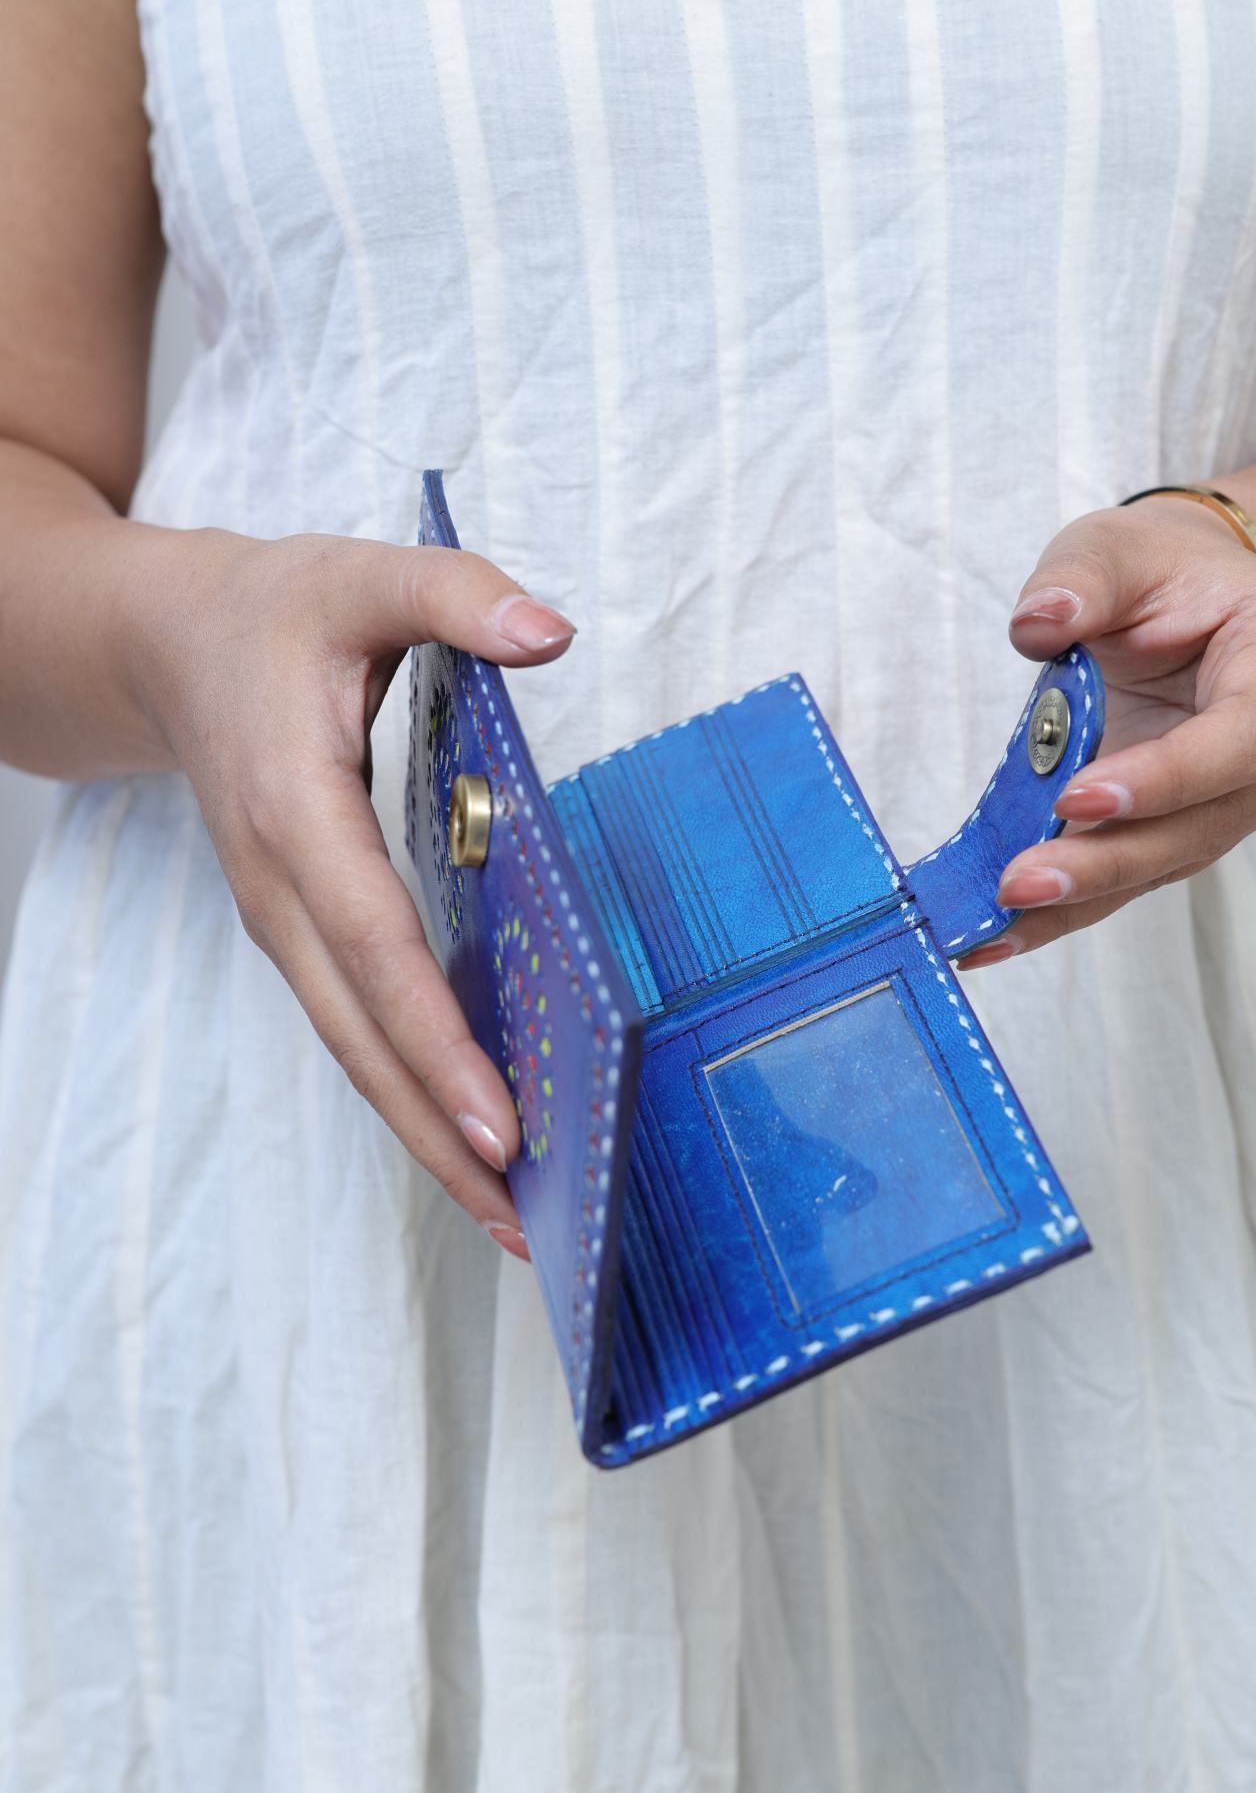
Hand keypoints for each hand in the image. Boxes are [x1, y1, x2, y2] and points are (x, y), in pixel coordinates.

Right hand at [130, 525, 578, 1251]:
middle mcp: (281, 889)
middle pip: (361, 1036)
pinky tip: (468, 1133)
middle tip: (523, 1215)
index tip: (498, 1122)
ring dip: (424, 1134)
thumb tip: (549, 631)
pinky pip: (356, 1026)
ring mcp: (284, 922)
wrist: (168, 645)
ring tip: (511, 1213)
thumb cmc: (269, 614)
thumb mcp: (359, 578)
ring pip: (354, 1049)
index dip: (436, 1038)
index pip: (376, 945)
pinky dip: (408, 1088)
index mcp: (297, 811)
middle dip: (437, 1132)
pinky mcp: (300, 933)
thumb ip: (455, 596)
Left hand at [956, 496, 1255, 964]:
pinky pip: (1136, 873)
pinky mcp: (1193, 828)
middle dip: (1110, 860)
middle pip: (1208, 822)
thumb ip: (1081, 577)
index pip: (1247, 735)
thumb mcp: (1117, 544)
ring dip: (1082, 899)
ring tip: (995, 923)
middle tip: (1021, 883)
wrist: (1196, 599)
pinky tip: (997, 935)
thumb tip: (1036, 624)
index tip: (1077, 796)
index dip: (1170, 776)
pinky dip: (1068, 907)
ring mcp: (1245, 796)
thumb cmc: (1163, 570)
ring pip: (1170, 862)